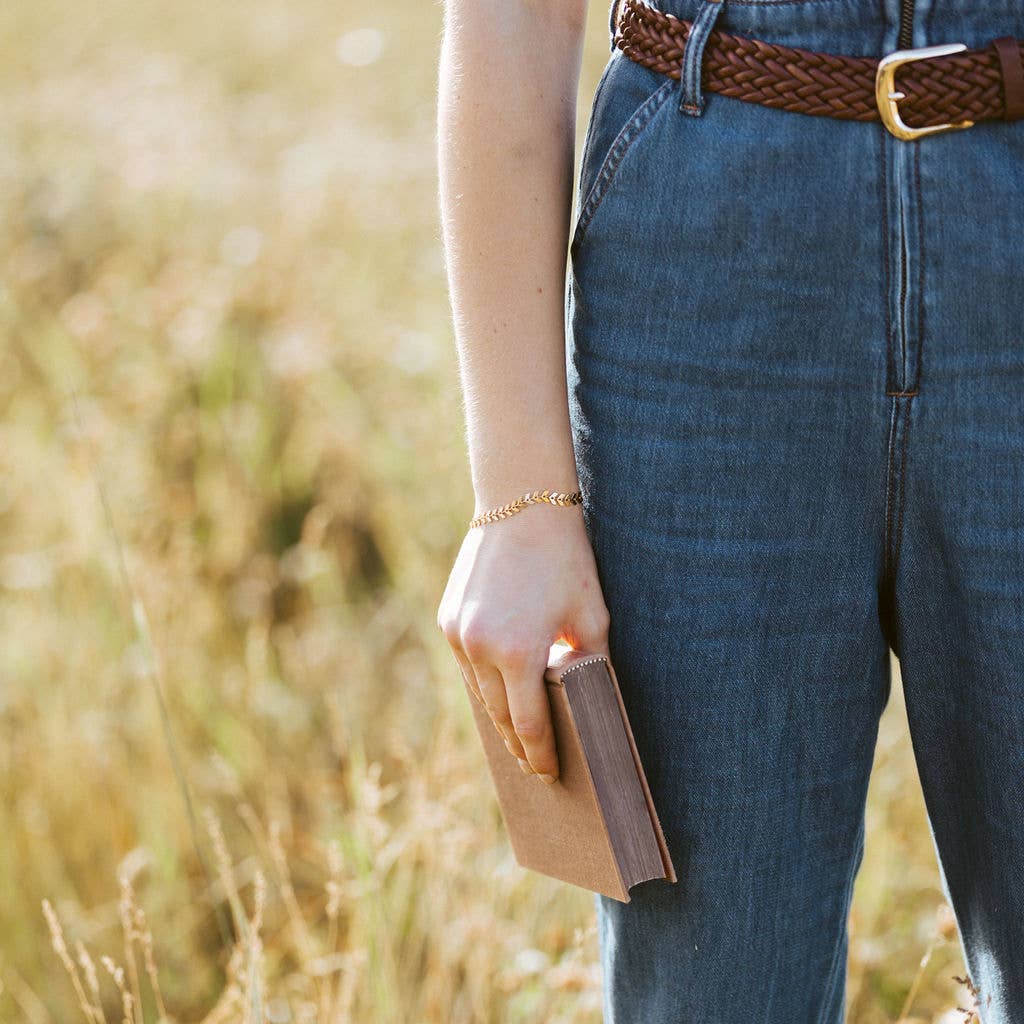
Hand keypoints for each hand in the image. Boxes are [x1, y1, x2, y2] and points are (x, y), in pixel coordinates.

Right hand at [437, 503, 610, 782]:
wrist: (521, 503)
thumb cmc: (566, 559)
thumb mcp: (591, 615)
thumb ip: (589, 663)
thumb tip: (588, 703)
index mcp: (518, 652)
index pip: (530, 724)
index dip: (541, 754)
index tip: (550, 773)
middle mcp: (479, 647)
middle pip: (500, 715)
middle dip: (519, 744)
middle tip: (535, 766)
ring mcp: (457, 633)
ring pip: (478, 693)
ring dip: (498, 717)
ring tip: (517, 738)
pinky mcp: (447, 618)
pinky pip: (467, 665)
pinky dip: (483, 684)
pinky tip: (500, 694)